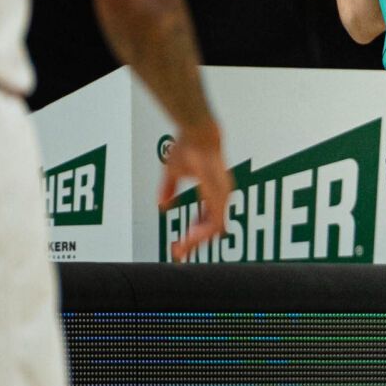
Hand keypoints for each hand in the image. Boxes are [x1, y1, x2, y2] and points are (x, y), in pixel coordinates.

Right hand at [159, 120, 233, 260]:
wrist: (197, 132)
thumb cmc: (188, 146)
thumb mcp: (173, 172)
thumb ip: (168, 190)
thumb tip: (162, 205)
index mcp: (213, 192)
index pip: (205, 220)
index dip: (192, 234)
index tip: (178, 245)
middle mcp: (221, 195)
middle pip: (210, 228)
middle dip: (193, 243)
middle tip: (177, 253)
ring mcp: (223, 195)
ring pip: (213, 229)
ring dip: (196, 241)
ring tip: (180, 249)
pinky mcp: (220, 194)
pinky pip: (214, 221)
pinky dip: (201, 232)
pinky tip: (189, 239)